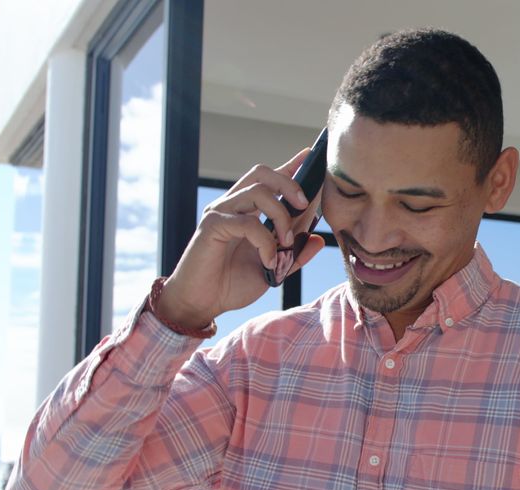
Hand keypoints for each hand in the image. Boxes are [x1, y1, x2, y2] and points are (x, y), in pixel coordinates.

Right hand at [154, 150, 325, 328]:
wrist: (201, 304)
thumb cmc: (231, 285)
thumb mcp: (272, 269)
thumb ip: (294, 254)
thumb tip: (317, 239)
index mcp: (246, 211)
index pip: (269, 180)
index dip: (289, 166)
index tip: (309, 156)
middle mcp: (232, 206)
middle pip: (262, 174)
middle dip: (288, 183)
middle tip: (304, 204)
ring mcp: (221, 213)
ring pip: (258, 192)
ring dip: (281, 216)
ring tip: (286, 241)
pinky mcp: (212, 225)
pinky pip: (248, 223)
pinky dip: (265, 242)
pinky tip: (268, 260)